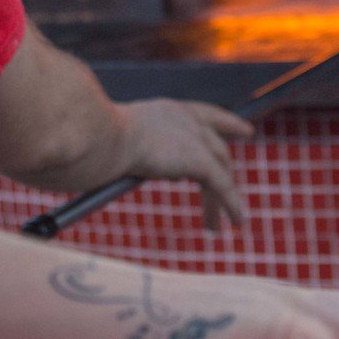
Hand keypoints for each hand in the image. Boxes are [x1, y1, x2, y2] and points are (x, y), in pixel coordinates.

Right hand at [112, 99, 253, 229]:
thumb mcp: (117, 142)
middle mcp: (186, 120)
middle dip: (226, 172)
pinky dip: (231, 206)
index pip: (206, 115)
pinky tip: (237, 223)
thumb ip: (134, 152)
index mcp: (167, 110)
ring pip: (219, 174)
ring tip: (215, 228)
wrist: (99, 136)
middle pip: (217, 149)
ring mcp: (195, 139)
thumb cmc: (92, 140)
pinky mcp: (200, 160)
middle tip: (232, 197)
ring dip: (221, 203)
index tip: (246, 130)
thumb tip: (132, 172)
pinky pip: (222, 187)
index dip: (228, 123)